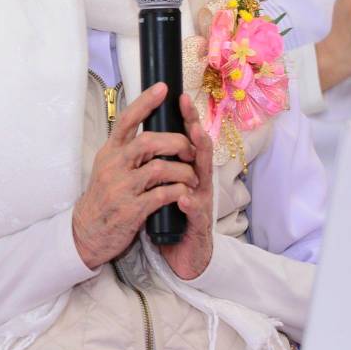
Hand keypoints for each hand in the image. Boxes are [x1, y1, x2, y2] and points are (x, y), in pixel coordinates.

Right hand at [71, 83, 199, 269]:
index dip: (146, 102)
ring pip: (160, 168)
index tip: (163, 88)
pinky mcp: (131, 210)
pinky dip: (179, 192)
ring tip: (192, 177)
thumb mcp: (108, 166)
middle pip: (149, 141)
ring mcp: (121, 188)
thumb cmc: (104, 196)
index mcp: (110, 152)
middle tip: (190, 149)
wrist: (88, 230)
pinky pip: (163, 195)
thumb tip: (150, 127)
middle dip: (177, 142)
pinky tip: (184, 193)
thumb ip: (126, 149)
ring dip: (184, 171)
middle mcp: (114, 166)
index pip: (127, 120)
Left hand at [156, 95, 214, 280]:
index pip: (183, 139)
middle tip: (188, 109)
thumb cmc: (171, 216)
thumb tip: (148, 136)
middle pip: (197, 150)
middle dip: (194, 128)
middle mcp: (196, 182)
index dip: (182, 118)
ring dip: (197, 158)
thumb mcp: (162, 186)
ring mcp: (200, 202)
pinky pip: (195, 214)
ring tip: (194, 140)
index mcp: (184, 171)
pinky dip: (190, 205)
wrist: (180, 254)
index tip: (175, 95)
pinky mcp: (197, 226)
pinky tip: (184, 198)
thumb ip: (160, 164)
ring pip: (202, 177)